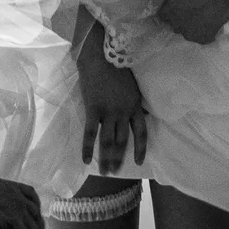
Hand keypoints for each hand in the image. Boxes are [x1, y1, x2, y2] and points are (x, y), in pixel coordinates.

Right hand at [76, 23, 147, 173]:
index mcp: (135, 106)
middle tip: (115, 171)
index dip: (140, 149)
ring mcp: (108, 112)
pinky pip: (89, 133)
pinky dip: (87, 148)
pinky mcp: (93, 109)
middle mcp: (123, 112)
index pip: (141, 133)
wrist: (100, 57)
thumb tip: (143, 115)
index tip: (139, 161)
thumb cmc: (117, 68)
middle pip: (122, 141)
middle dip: (119, 158)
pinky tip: (86, 160)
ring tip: (104, 171)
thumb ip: (136, 102)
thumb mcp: (134, 86)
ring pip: (108, 141)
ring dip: (106, 158)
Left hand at [147, 0, 228, 44]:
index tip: (178, 6)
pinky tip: (210, 22)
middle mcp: (175, 27)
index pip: (162, 17)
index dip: (170, 11)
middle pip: (174, 25)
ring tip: (202, 15)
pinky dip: (203, 31)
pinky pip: (200, 37)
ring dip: (191, 26)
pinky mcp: (203, 40)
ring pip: (187, 32)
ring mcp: (189, 35)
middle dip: (180, 19)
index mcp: (167, 14)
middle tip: (191, 9)